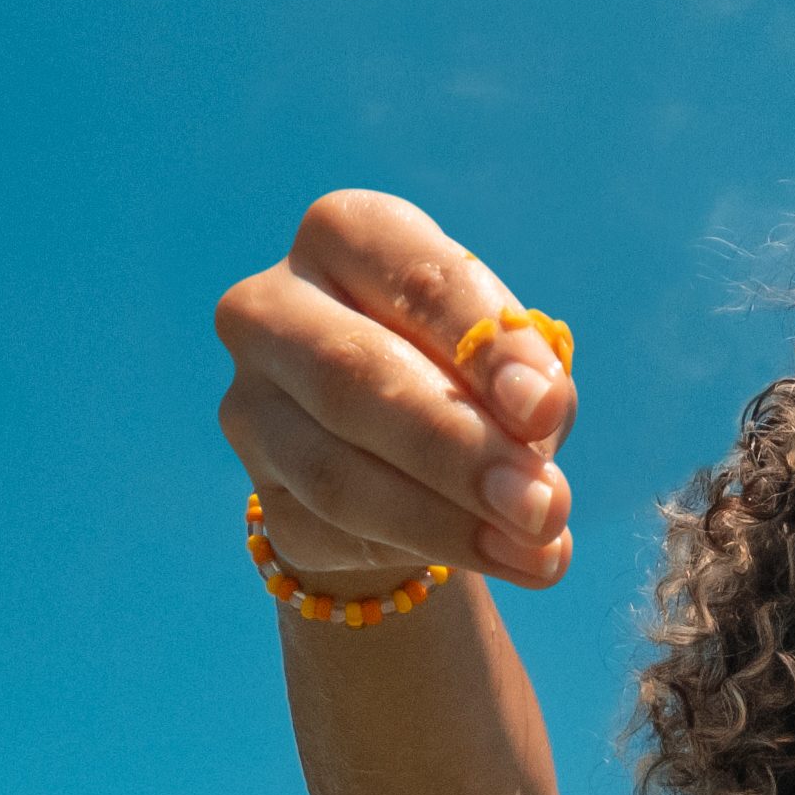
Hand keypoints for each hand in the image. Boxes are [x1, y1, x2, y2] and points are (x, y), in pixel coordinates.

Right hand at [212, 191, 581, 591]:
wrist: (401, 459)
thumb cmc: (469, 380)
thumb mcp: (513, 365)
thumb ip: (529, 388)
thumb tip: (533, 443)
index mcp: (344, 235)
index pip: (416, 280)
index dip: (485, 347)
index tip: (545, 410)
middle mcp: (272, 306)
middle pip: (353, 376)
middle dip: (459, 449)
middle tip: (543, 506)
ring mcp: (249, 403)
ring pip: (335, 472)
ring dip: (445, 522)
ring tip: (538, 551)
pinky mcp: (258, 492)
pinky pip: (332, 533)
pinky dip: (419, 552)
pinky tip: (491, 559)